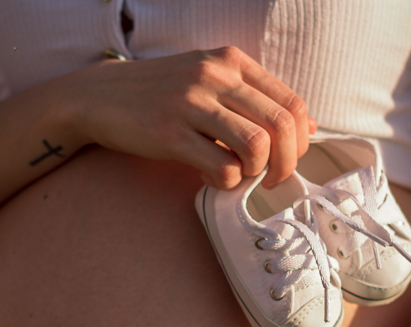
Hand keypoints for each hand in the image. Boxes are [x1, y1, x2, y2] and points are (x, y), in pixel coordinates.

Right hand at [72, 47, 315, 189]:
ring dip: (257, 172)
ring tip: (241, 176)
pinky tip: (211, 176)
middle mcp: (214, 77)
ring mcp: (190, 104)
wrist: (101, 96)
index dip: (300, 140)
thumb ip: (257, 100)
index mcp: (231, 61)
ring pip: (256, 145)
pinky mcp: (169, 134)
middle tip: (273, 179)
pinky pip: (221, 166)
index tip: (287, 158)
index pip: (291, 103)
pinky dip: (226, 181)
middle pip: (280, 126)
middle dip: (287, 163)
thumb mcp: (212, 82)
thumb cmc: (163, 94)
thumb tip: (309, 127)